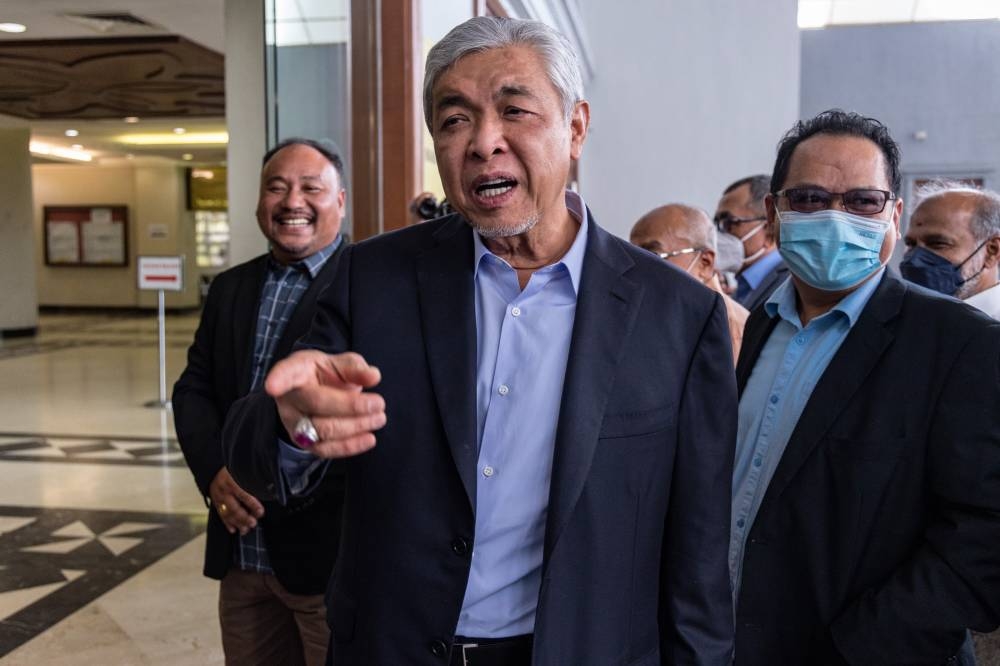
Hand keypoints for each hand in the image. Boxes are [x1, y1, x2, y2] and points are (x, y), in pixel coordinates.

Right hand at [209, 467, 264, 534]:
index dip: (253, 504)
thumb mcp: (244, 471)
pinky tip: (233, 529)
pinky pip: (221, 514)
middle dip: (244, 517)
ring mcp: (218, 497)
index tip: (260, 512)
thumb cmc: (234, 469)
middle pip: (234, 507)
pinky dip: (227, 523)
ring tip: (245, 530)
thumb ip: (253, 480)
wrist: (214, 468)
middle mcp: (224, 490)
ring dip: (237, 523)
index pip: (243, 494)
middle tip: (253, 523)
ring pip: (227, 513)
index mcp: (232, 481)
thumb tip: (269, 489)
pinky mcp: (215, 502)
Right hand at [265, 350, 385, 458]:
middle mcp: (289, 398)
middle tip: (379, 403)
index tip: (272, 386)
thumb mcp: (339, 363)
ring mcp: (295, 423)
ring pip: (322, 430)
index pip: (284, 373)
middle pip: (316, 404)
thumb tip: (373, 376)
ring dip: (355, 426)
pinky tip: (369, 438)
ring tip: (379, 418)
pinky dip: (350, 446)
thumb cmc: (326, 375)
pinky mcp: (306, 442)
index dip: (278, 379)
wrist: (316, 395)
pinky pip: (326, 449)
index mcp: (294, 371)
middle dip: (350, 405)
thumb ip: (355, 367)